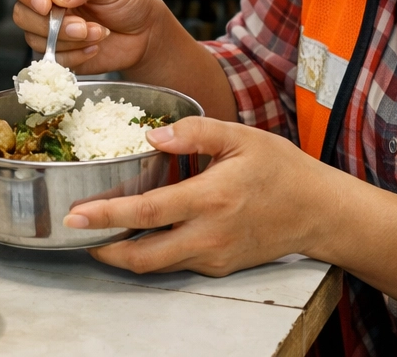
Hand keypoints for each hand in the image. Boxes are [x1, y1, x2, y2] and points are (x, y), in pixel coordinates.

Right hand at [3, 0, 173, 74]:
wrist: (145, 33)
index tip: (46, 4)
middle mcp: (45, 0)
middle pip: (22, 13)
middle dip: (54, 25)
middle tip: (84, 25)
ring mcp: (48, 28)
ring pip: (34, 39)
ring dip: (68, 40)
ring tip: (97, 33)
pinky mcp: (57, 51)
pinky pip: (51, 59)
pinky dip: (74, 56)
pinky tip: (93, 47)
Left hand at [64, 117, 329, 275]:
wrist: (320, 212)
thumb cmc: (282, 170)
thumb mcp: (241, 136)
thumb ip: (195, 131)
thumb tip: (152, 134)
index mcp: (211, 198)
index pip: (147, 212)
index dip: (106, 215)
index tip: (76, 215)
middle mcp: (209, 235)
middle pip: (142, 256)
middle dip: (103, 248)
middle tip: (77, 230)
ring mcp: (214, 256)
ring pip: (156, 265)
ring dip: (124, 252)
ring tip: (102, 229)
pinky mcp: (219, 266)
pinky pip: (177, 263)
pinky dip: (152, 252)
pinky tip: (140, 232)